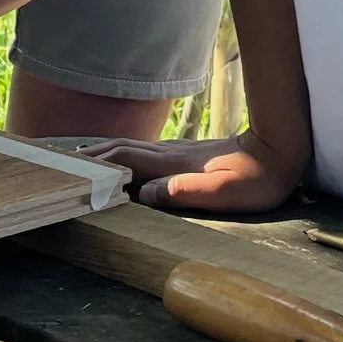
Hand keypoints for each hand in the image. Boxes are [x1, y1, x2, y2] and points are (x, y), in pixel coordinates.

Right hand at [82, 131, 305, 212]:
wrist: (281, 149)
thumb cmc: (256, 178)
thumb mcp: (222, 191)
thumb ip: (183, 191)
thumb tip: (145, 194)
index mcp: (174, 164)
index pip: (125, 160)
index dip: (96, 166)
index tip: (67, 171)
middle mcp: (171, 154)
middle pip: (122, 149)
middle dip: (92, 156)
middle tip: (61, 163)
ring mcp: (180, 151)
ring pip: (133, 147)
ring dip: (106, 152)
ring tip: (83, 160)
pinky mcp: (189, 153)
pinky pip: (147, 151)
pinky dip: (125, 153)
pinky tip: (125, 159)